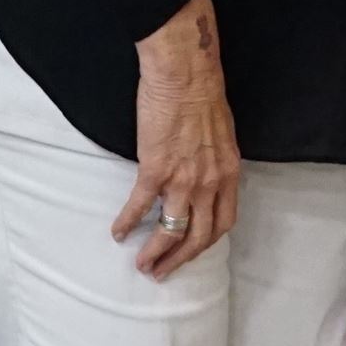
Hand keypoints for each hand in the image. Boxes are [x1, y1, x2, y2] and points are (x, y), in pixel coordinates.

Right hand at [113, 0, 240, 276]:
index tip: (191, 251)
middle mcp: (210, 182)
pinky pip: (140, 205)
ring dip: (156, 253)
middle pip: (199, 236)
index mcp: (228, 174)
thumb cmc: (204, 95)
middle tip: (162, 271)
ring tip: (142, 264)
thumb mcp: (222, 136)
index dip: (206, 243)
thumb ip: (215, 163)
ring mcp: (183, 178)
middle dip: (180, 259)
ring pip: (172, 229)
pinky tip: (118, 232)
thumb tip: (204, 179)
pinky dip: (127, 222)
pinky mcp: (155, 168)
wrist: (186, 73)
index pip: (223, 222)